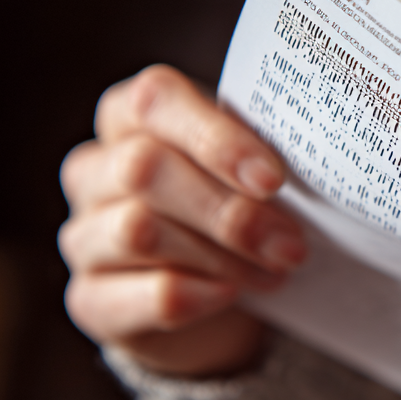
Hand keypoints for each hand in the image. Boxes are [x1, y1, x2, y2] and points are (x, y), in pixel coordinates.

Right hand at [58, 65, 305, 375]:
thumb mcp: (251, 173)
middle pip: (145, 169)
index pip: (155, 100)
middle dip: (230, 211)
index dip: (216, 138)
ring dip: (223, 255)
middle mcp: (94, 170)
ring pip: (140, 230)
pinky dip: (201, 295)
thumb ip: (262, 156)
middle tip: (290, 243)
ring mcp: (84, 235)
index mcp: (130, 116)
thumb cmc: (237, 210)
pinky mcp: (92, 299)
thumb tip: (316, 158)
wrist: (218, 297)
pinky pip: (146, 294)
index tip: (273, 179)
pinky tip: (232, 295)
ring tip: (275, 271)